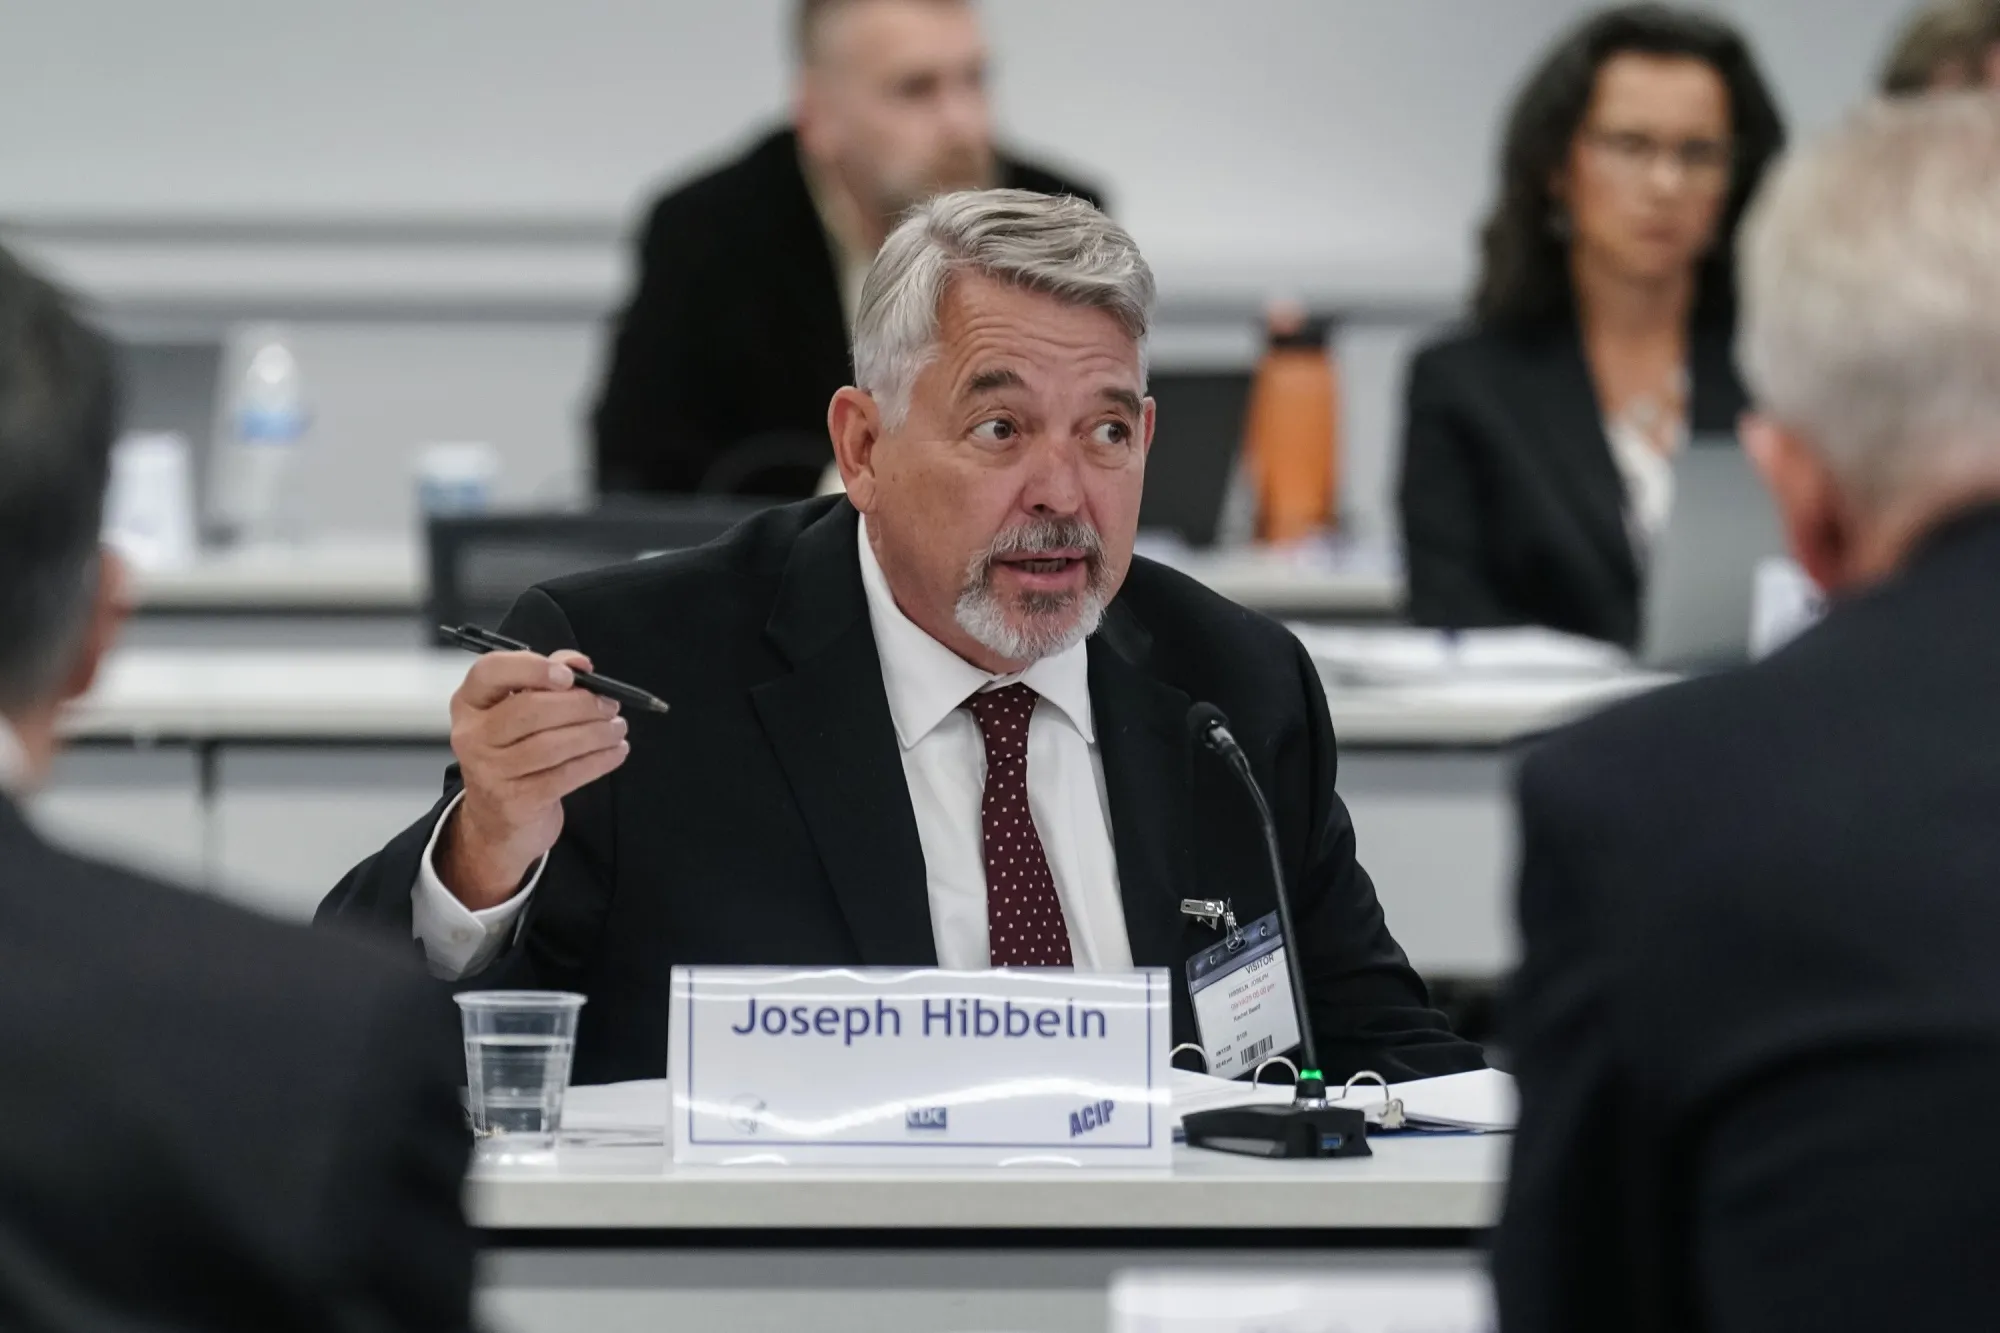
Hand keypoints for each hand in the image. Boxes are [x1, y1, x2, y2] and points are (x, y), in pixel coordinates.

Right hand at [435, 649, 628, 908]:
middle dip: (580, 704)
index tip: (570, 675)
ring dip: (595, 734)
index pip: (490, 671)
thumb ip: (547, 677)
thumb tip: (579, 663)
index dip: (532, 668)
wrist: (498, 820)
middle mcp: (472, 735)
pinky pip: (565, 775)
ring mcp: (489, 771)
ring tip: (617, 728)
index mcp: (470, 703)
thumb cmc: (515, 753)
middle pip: (529, 709)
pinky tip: (616, 752)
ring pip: (551, 745)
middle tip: (609, 705)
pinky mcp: (515, 801)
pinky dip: (598, 761)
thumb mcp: (520, 711)